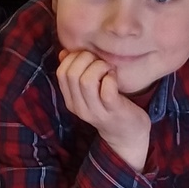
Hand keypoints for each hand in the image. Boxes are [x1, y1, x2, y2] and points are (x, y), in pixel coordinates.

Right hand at [56, 48, 151, 170]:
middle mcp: (79, 108)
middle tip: (99, 62)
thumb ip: (76, 73)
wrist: (127, 134)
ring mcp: (96, 111)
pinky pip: (107, 90)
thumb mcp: (88, 92)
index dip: (73, 58)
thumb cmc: (109, 107)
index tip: (88, 59)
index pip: (61, 72)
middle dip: (86, 59)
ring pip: (86, 81)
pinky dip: (111, 77)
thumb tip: (64, 52)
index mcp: (71, 101)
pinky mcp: (113, 110)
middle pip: (71, 74)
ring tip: (108, 69)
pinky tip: (114, 77)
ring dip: (99, 67)